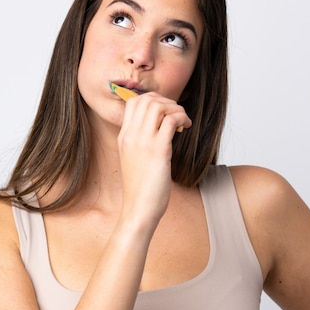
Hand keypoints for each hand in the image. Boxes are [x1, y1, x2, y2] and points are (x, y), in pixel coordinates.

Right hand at [116, 92, 191, 226]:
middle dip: (166, 101)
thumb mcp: (134, 158)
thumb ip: (141, 141)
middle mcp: (131, 136)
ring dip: (175, 108)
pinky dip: (181, 118)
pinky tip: (186, 127)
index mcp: (123, 137)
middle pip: (146, 99)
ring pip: (158, 106)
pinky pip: (171, 120)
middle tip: (177, 115)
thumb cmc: (140, 188)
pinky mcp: (159, 151)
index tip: (165, 112)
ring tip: (183, 121)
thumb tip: (159, 127)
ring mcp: (143, 142)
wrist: (138, 209)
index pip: (133, 102)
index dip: (153, 100)